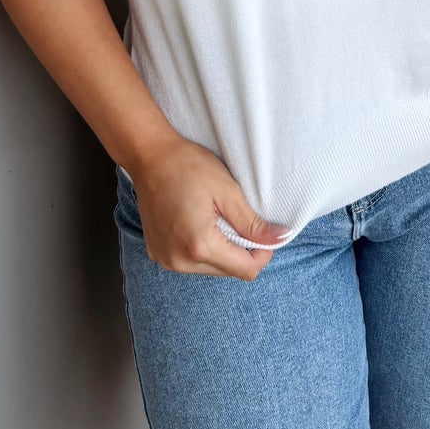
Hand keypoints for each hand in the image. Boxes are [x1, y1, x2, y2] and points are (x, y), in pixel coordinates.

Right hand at [127, 133, 290, 279]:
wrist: (149, 156)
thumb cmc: (188, 166)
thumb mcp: (228, 191)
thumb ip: (253, 223)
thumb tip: (280, 239)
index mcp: (199, 246)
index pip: (245, 270)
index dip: (262, 254)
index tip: (265, 234)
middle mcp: (179, 261)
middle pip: (228, 272)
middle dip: (242, 252)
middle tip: (241, 221)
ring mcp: (166, 260)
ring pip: (210, 269)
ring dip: (222, 251)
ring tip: (218, 220)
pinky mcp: (158, 254)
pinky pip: (191, 263)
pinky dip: (203, 249)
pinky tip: (201, 224)